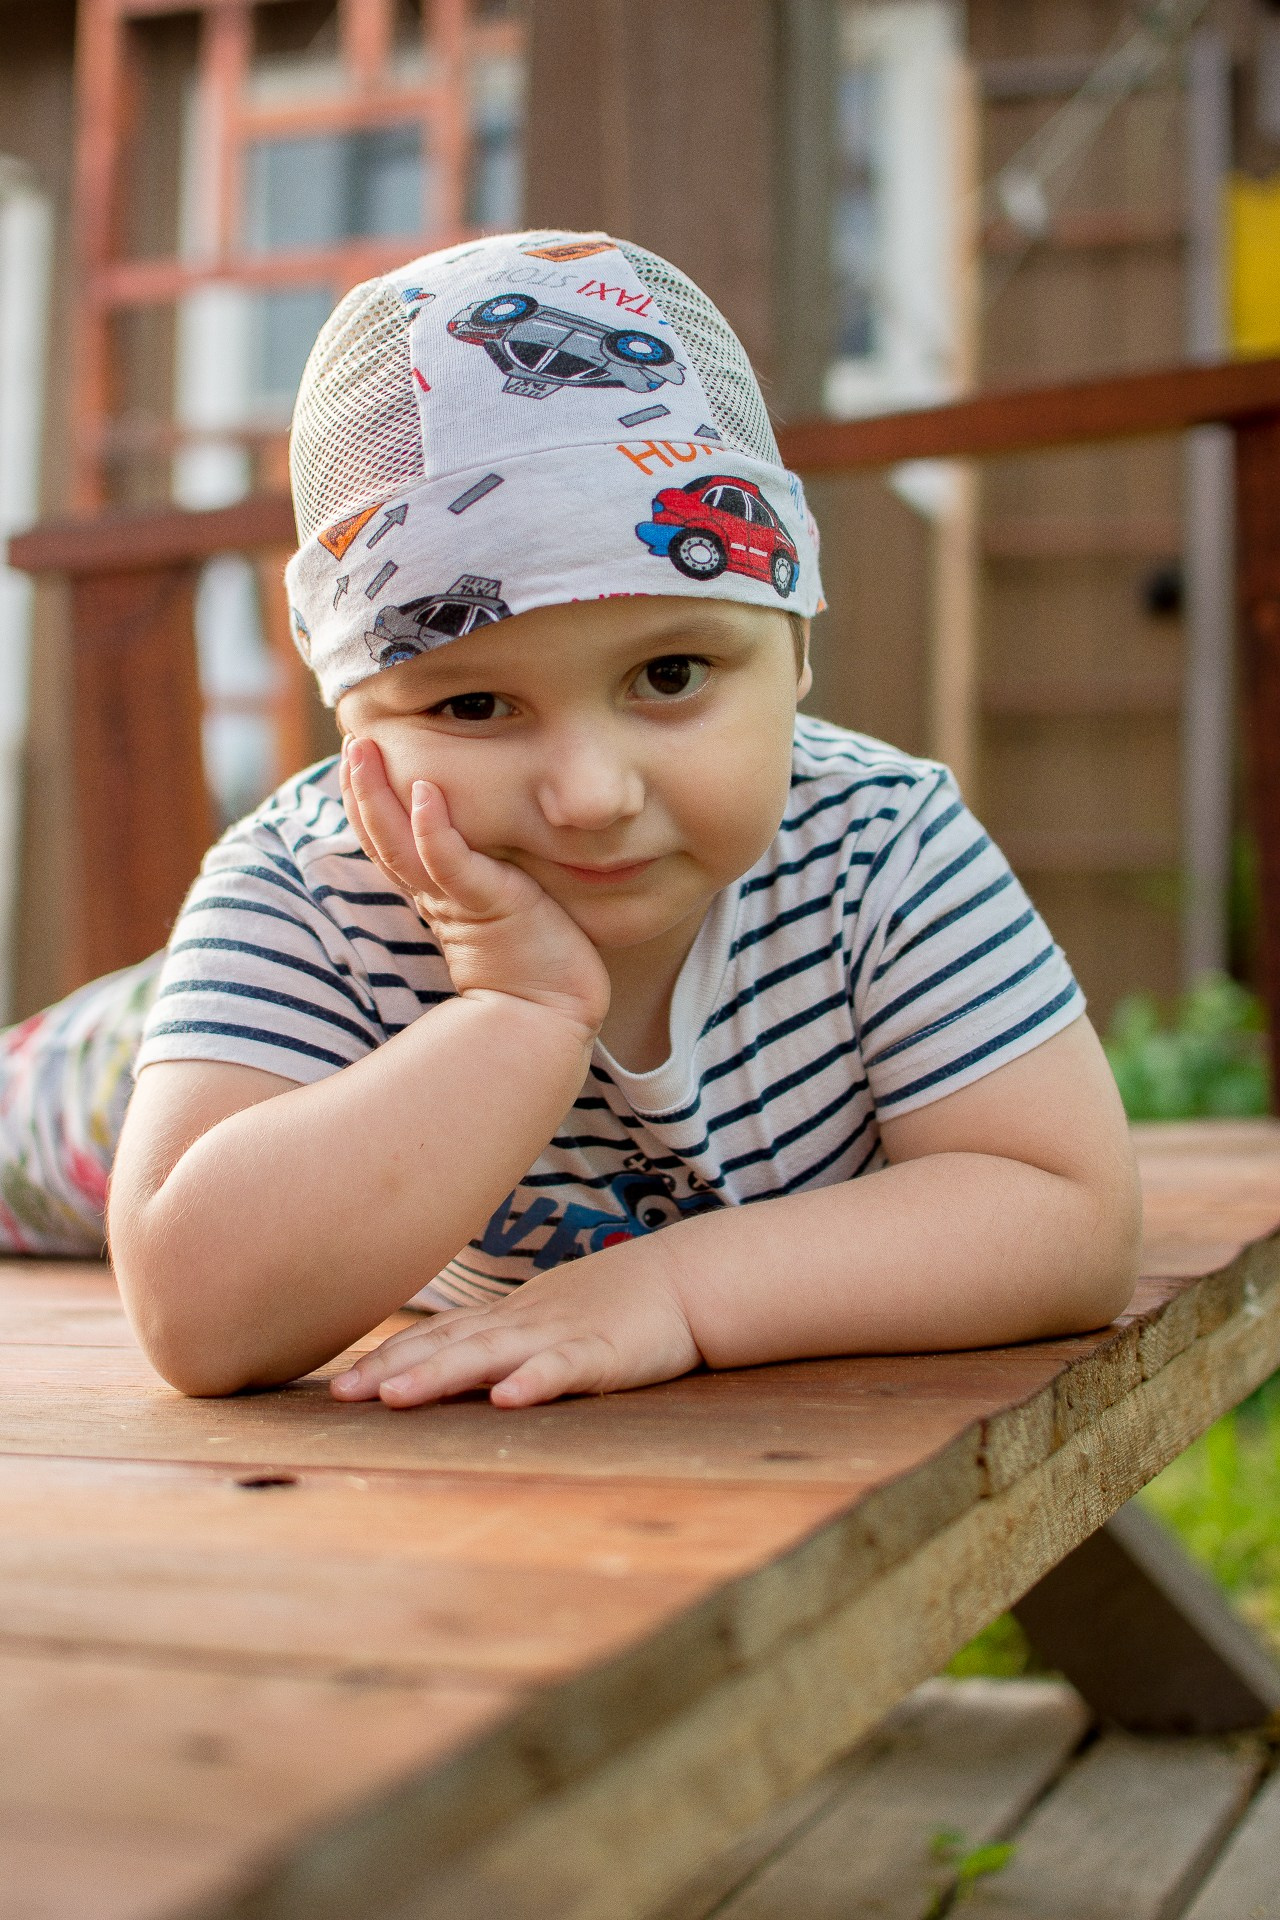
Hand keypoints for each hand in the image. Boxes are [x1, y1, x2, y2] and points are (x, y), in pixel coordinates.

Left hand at [329, 1250, 702, 1407]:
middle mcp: (523, 1323)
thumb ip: (503, 1338)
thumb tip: (450, 1361)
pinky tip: (506, 1401)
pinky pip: (564, 1369)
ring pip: (491, 1355)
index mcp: (510, 1318)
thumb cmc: (615, 1303)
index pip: (438, 1334)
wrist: (687, 1279)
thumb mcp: (548, 1318)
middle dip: (391, 1369)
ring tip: (396, 1397)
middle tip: (340, 1396)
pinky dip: (533, 1382)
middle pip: (447, 1344)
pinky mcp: (604, 1353)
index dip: (387, 1356)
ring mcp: (561, 1335)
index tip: (338, 1381)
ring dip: (441, 1374)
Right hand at [341, 736, 609, 1034]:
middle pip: (381, 837)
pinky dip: (434, 829)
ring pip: (401, 845)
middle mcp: (435, 896)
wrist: (553, 1014)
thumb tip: (480, 835)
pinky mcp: (487, 906)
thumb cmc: (535, 960)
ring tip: (365, 750)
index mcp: (434, 893)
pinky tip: (427, 791)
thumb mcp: (501, 901)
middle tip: (351, 740)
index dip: (367, 801)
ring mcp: (457, 901)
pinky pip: (452, 864)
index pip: (388, 841)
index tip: (358, 756)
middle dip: (361, 788)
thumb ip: (483, 872)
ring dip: (378, 797)